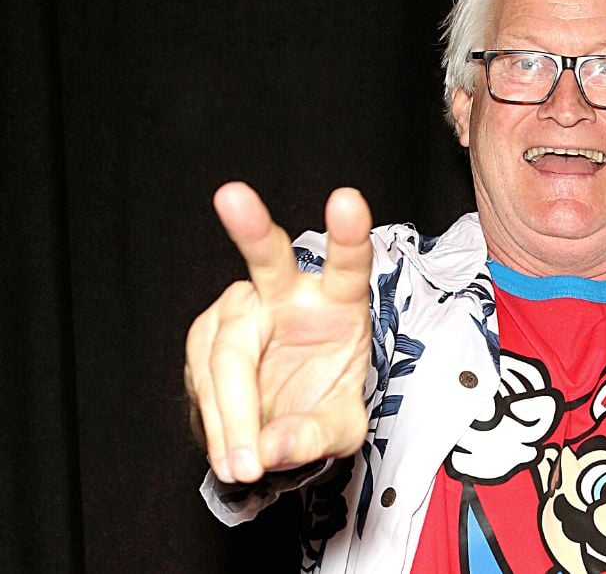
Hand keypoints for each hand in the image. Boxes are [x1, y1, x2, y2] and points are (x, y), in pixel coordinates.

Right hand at [184, 182, 372, 482]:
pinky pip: (203, 378)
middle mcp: (290, 294)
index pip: (349, 266)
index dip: (348, 235)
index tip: (347, 200)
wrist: (284, 422)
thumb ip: (315, 436)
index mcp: (341, 303)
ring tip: (243, 463)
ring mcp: (244, 308)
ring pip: (226, 349)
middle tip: (232, 196)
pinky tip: (229, 450)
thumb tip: (271, 447)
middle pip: (268, 261)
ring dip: (230, 412)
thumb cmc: (325, 407)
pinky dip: (215, 421)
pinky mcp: (208, 334)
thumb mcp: (341, 430)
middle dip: (250, 228)